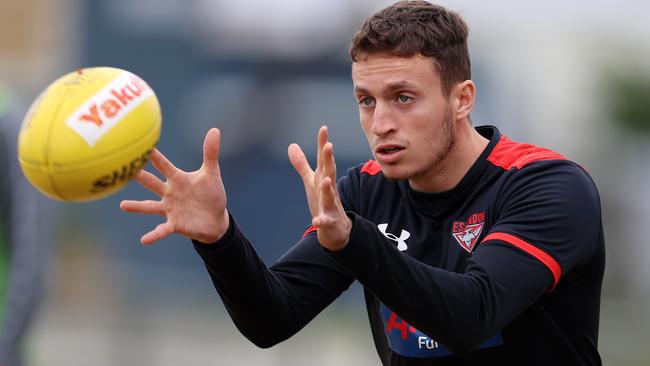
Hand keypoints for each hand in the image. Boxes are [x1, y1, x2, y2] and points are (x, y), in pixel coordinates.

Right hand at [120, 128, 228, 244]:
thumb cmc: (211, 195)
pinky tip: (144, 240)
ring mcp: (170, 209)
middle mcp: (169, 193)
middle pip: (151, 182)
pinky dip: (154, 235)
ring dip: (137, 206)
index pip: (162, 164)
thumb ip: (210, 153)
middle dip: (138, 176)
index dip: (152, 155)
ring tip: (122, 205)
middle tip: (120, 169)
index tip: (138, 144)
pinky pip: (162, 230)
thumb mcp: (211, 173)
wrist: (216, 220)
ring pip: (150, 206)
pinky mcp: (175, 224)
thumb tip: (215, 129)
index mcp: (177, 179)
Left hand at [288, 126, 351, 250]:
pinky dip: (321, 221)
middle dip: (329, 160)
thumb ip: (302, 164)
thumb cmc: (323, 202)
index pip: (323, 160)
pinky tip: (316, 221)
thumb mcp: (311, 182)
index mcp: (323, 179)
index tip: (324, 128)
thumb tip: (291, 145)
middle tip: (329, 145)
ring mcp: (330, 206)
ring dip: (328, 188)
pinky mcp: (328, 221)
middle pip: (329, 173)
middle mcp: (328, 190)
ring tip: (325, 180)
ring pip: (329, 196)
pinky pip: (324, 221)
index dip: (323, 144)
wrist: (337, 229)